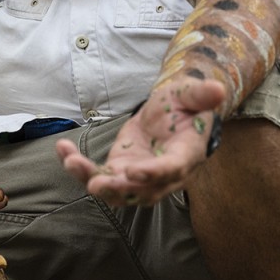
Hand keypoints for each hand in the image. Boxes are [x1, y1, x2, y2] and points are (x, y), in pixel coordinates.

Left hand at [56, 78, 225, 206]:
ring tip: (71, 161)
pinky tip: (61, 148)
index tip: (133, 171)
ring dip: (91, 179)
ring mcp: (138, 176)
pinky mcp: (120, 170)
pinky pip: (98, 174)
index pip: (170, 170)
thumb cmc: (185, 104)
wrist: (172, 112)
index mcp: (185, 155)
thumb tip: (219, 89)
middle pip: (140, 190)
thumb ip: (202, 94)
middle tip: (96, 183)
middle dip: (117, 188)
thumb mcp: (192, 94)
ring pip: (115, 188)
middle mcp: (162, 175)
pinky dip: (78, 165)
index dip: (152, 173)